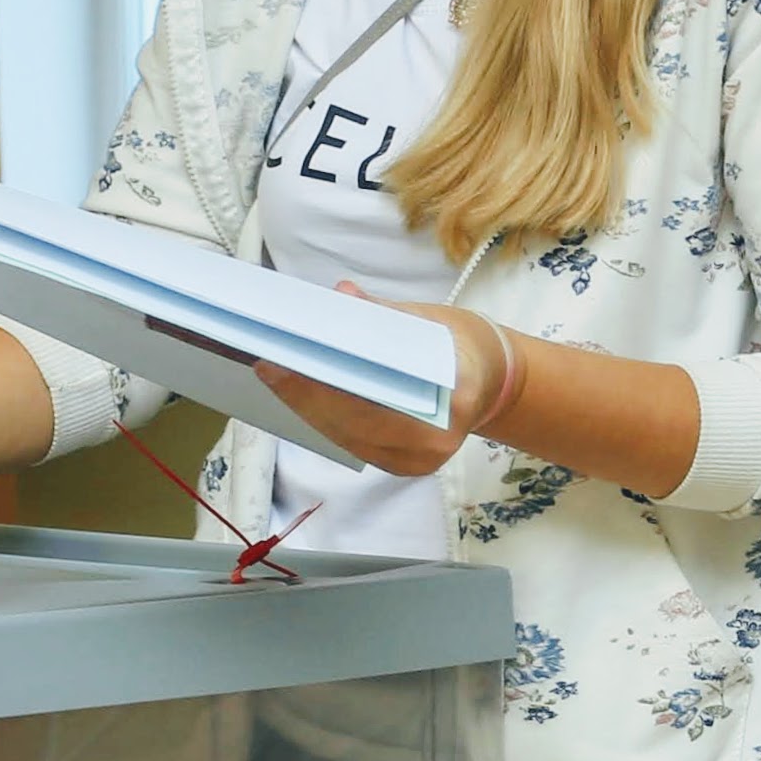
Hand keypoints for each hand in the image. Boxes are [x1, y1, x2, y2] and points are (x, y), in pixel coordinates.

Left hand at [252, 292, 509, 480]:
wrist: (492, 383)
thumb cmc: (460, 346)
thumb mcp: (429, 320)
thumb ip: (382, 313)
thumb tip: (342, 294)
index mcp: (453, 398)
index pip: (378, 398)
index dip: (326, 384)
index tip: (287, 361)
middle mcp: (437, 441)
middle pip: (355, 423)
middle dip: (306, 396)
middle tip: (267, 366)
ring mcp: (418, 461)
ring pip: (348, 438)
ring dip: (307, 408)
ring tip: (274, 376)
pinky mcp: (402, 466)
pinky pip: (353, 443)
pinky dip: (323, 418)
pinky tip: (297, 394)